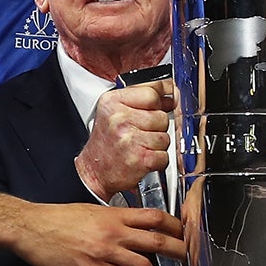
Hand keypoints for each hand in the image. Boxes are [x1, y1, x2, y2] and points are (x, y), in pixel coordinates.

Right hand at [17, 203, 183, 265]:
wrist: (32, 227)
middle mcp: (115, 232)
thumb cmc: (58, 218)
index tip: (185, 235)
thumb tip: (130, 226)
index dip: (175, 226)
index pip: (155, 217)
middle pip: (158, 240)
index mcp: (115, 215)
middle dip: (178, 252)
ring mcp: (105, 251)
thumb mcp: (92, 211)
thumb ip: (113, 219)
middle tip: (188, 261)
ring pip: (143, 265)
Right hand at [75, 81, 173, 199]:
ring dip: (157, 145)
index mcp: (113, 102)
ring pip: (165, 137)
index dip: (161, 101)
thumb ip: (142, 99)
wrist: (93, 171)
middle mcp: (120, 119)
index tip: (166, 103)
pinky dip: (158, 160)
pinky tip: (143, 158)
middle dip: (157, 127)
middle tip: (141, 133)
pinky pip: (164, 156)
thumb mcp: (114, 111)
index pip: (152, 94)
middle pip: (161, 116)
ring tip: (140, 146)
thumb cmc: (106, 142)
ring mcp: (130, 139)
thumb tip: (172, 94)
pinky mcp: (140, 159)